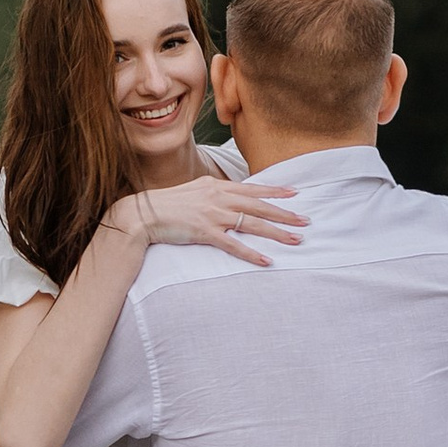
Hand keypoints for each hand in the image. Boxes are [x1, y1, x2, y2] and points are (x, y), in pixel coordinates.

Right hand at [111, 174, 306, 265]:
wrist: (141, 213)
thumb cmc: (167, 204)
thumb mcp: (194, 190)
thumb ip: (214, 193)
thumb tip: (230, 196)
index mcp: (216, 186)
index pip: (253, 188)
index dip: (276, 190)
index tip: (295, 193)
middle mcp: (218, 197)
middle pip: (259, 205)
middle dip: (285, 214)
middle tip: (306, 220)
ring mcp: (213, 215)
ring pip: (253, 224)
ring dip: (277, 233)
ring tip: (296, 240)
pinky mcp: (205, 233)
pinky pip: (234, 244)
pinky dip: (252, 253)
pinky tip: (267, 260)